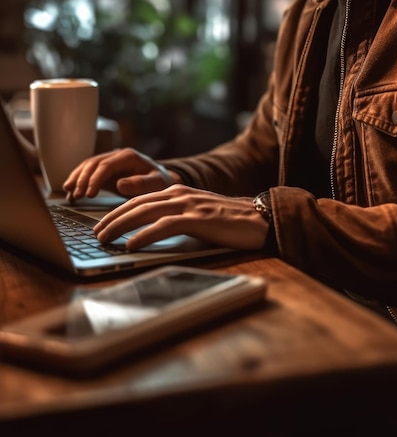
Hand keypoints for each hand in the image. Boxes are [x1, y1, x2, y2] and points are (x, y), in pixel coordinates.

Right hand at [63, 148, 180, 199]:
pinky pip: (89, 174)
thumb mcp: (157, 183)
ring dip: (77, 179)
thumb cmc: (162, 182)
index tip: (89, 194)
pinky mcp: (106, 171)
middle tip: (77, 195)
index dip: (95, 178)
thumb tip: (120, 184)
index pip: (106, 165)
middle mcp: (117, 155)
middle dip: (83, 179)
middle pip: (94, 164)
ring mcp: (110, 162)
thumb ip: (141, 184)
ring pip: (88, 166)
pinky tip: (72, 194)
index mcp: (129, 156)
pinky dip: (79, 182)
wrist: (163, 180)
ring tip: (69, 193)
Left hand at [93, 184, 269, 250]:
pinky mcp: (197, 219)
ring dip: (121, 226)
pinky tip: (131, 244)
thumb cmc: (229, 221)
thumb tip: (152, 233)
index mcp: (177, 192)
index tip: (102, 225)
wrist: (260, 217)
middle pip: (136, 204)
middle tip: (95, 234)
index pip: (139, 200)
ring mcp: (188, 205)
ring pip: (145, 212)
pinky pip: (164, 226)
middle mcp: (179, 194)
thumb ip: (176, 217)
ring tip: (104, 239)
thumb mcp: (197, 214)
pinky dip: (144, 235)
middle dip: (111, 219)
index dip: (117, 212)